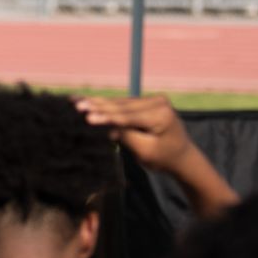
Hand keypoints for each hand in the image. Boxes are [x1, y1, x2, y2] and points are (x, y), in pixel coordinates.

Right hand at [73, 95, 195, 172]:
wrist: (182, 155)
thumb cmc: (164, 158)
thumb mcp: (145, 152)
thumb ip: (127, 137)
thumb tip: (107, 127)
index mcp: (161, 115)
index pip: (127, 117)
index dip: (105, 117)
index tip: (86, 118)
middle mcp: (158, 102)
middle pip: (121, 106)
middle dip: (97, 106)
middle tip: (75, 104)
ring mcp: (153, 99)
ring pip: (120, 103)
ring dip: (98, 103)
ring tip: (76, 100)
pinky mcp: (147, 101)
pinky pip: (124, 104)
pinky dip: (107, 104)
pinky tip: (90, 101)